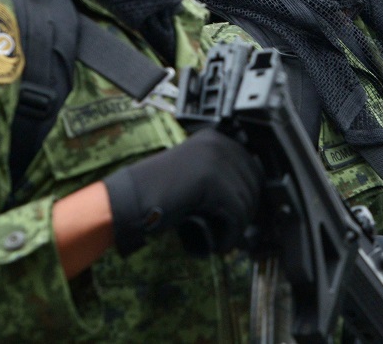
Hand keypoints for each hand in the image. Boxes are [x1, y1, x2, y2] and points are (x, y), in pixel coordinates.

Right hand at [103, 128, 262, 254]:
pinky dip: (230, 235)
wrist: (128, 200)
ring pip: (246, 202)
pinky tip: (217, 244)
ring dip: (237, 227)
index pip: (253, 169)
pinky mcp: (213, 181)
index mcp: (216, 138)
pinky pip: (236, 215)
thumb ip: (221, 177)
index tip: (242, 218)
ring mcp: (216, 160)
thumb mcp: (194, 174)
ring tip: (221, 239)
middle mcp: (219, 144)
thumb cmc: (157, 193)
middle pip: (254, 185)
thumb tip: (252, 198)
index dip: (249, 198)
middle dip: (245, 214)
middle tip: (231, 232)